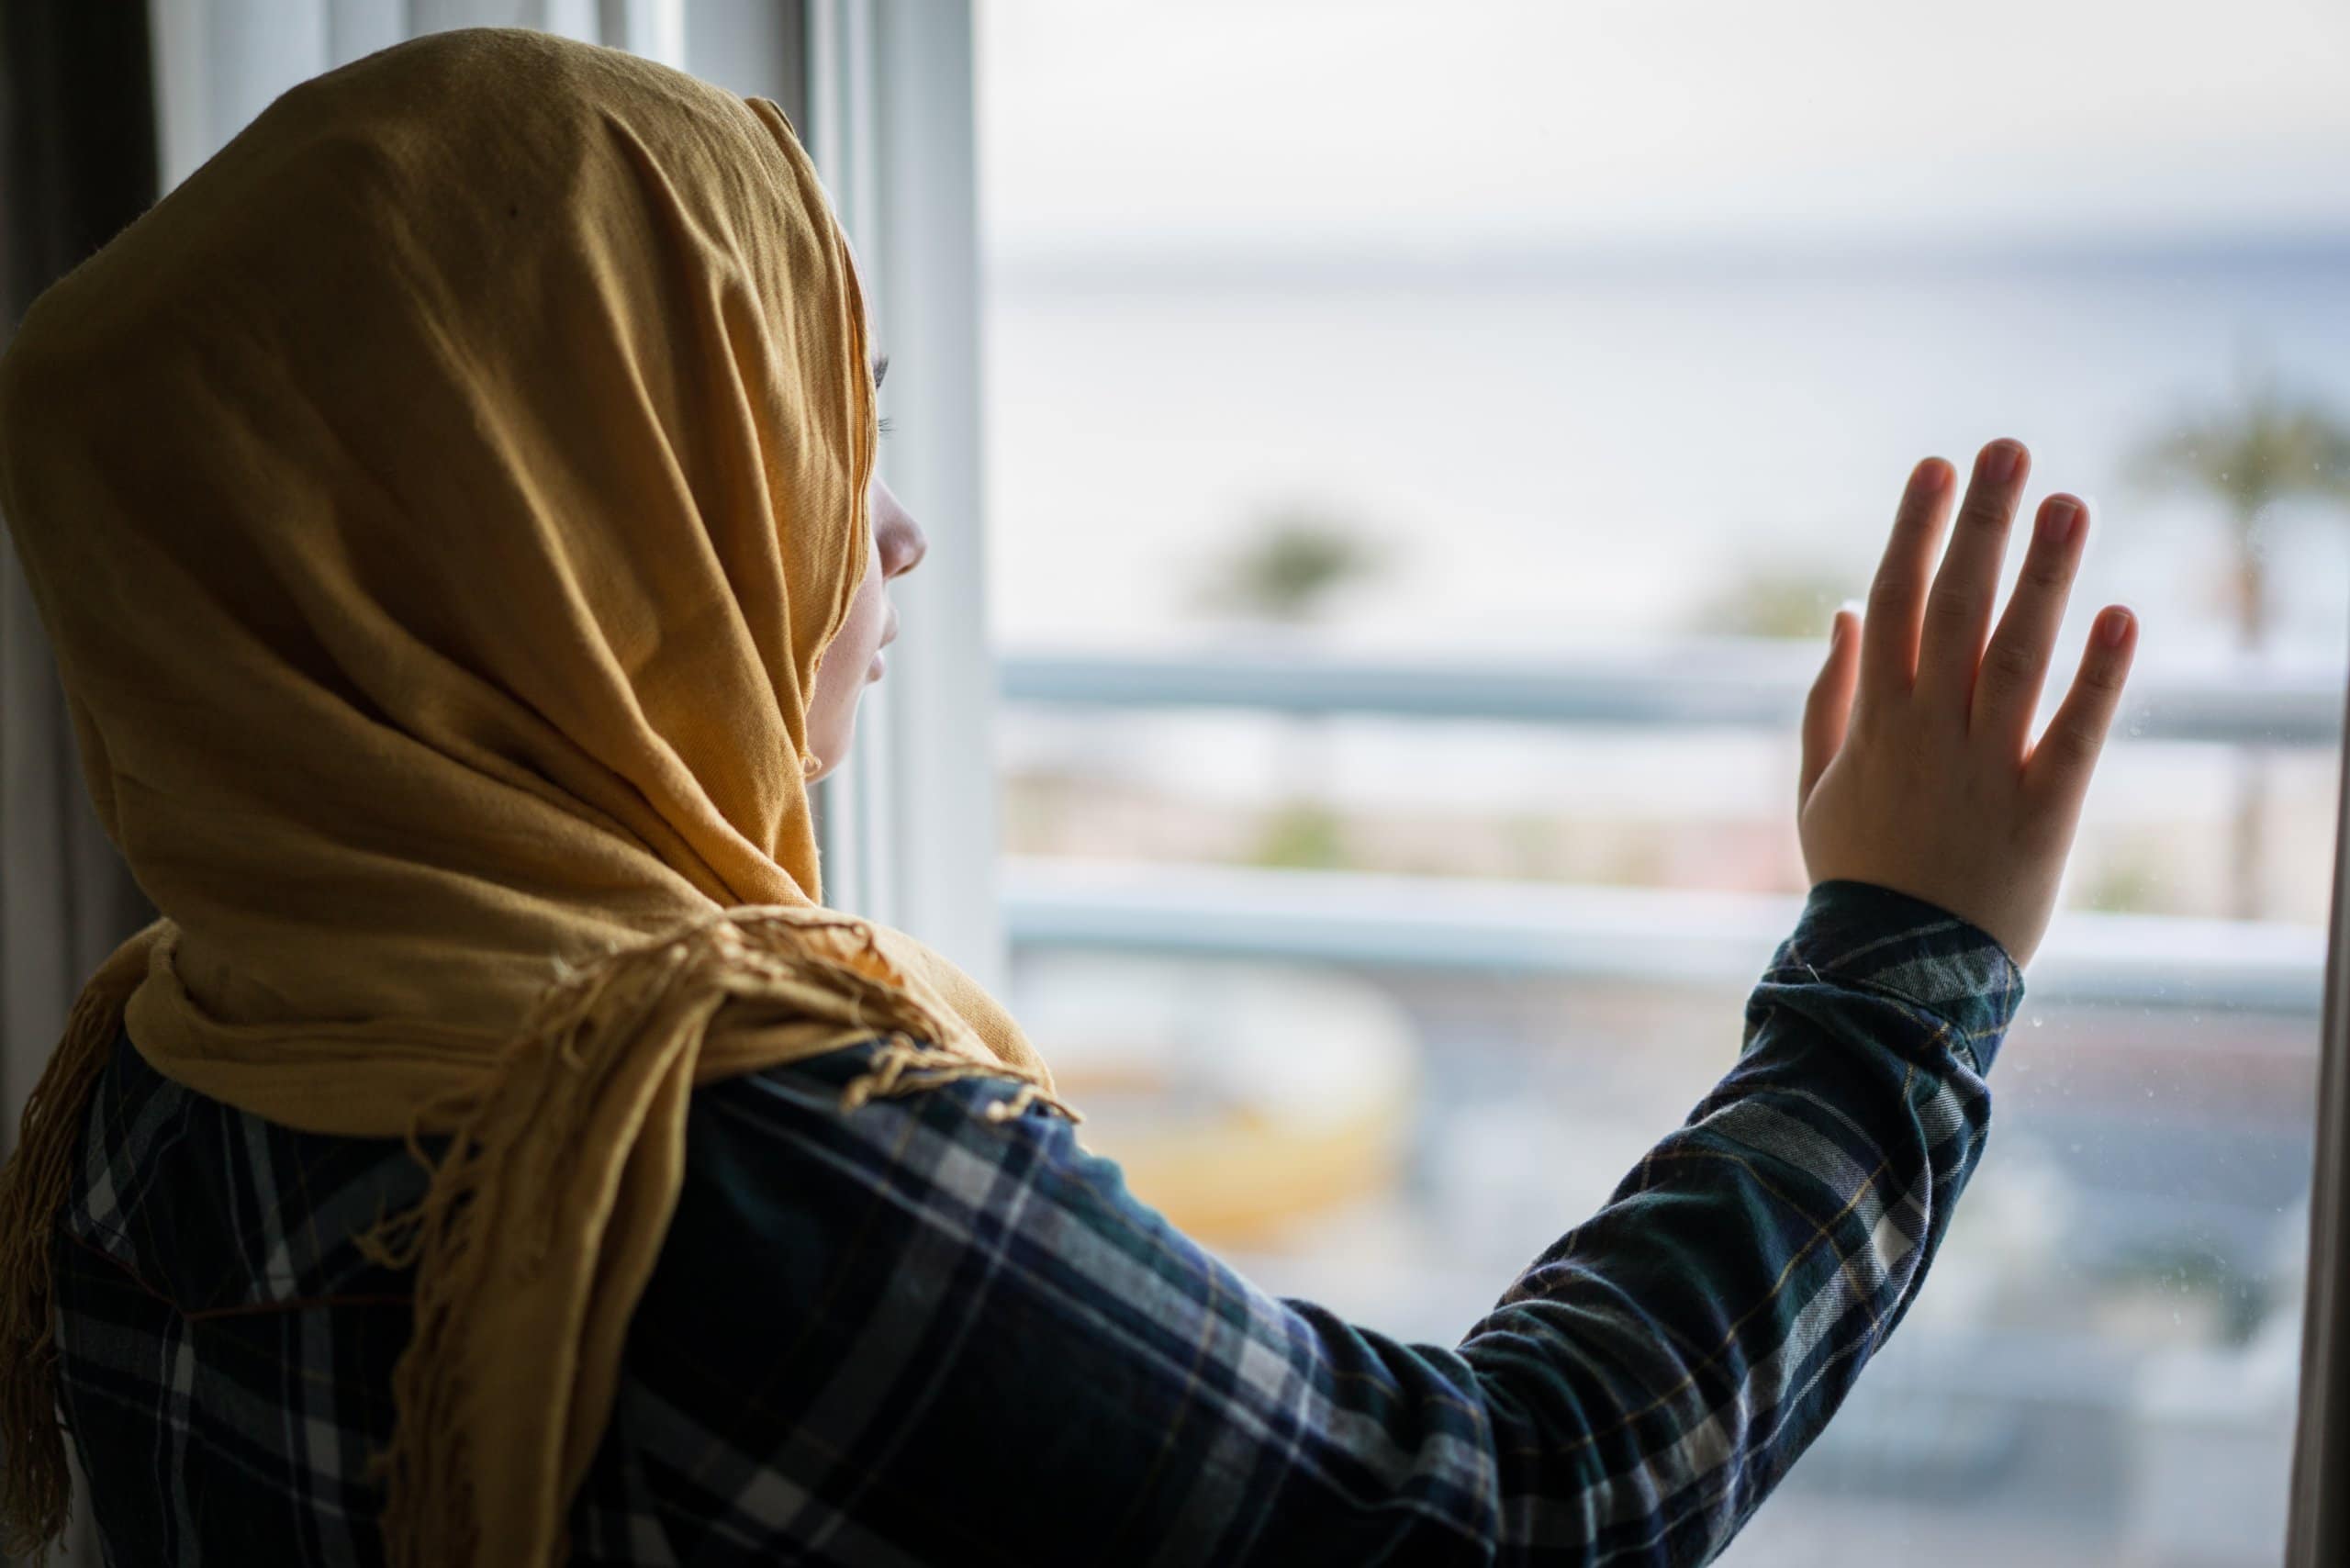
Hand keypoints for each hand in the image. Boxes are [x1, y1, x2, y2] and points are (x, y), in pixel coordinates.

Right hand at [1798, 440, 2137, 967]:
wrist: (1896, 978)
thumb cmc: (1857, 875)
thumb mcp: (1816, 785)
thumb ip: (1829, 696)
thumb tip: (1847, 609)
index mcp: (1875, 722)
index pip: (1893, 603)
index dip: (1913, 529)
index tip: (1934, 465)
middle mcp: (1929, 734)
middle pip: (1953, 609)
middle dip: (1979, 525)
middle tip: (2008, 449)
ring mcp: (1986, 770)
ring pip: (2016, 657)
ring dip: (2044, 577)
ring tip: (2070, 501)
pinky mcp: (2043, 813)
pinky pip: (2075, 734)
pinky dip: (2100, 676)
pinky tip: (2122, 615)